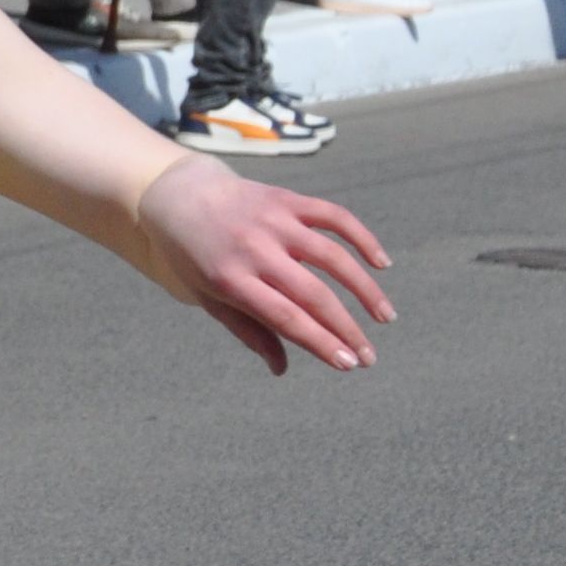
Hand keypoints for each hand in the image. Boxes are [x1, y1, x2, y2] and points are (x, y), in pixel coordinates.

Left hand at [135, 158, 392, 372]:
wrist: (180, 196)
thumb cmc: (193, 257)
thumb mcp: (208, 297)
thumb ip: (247, 330)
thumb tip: (281, 369)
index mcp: (230, 279)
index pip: (285, 317)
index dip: (320, 342)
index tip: (349, 364)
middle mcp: (254, 248)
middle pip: (313, 294)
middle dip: (347, 329)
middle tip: (370, 357)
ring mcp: (273, 221)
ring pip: (332, 256)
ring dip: (365, 289)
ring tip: (385, 317)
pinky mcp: (287, 199)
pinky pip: (334, 216)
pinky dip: (362, 238)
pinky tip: (382, 264)